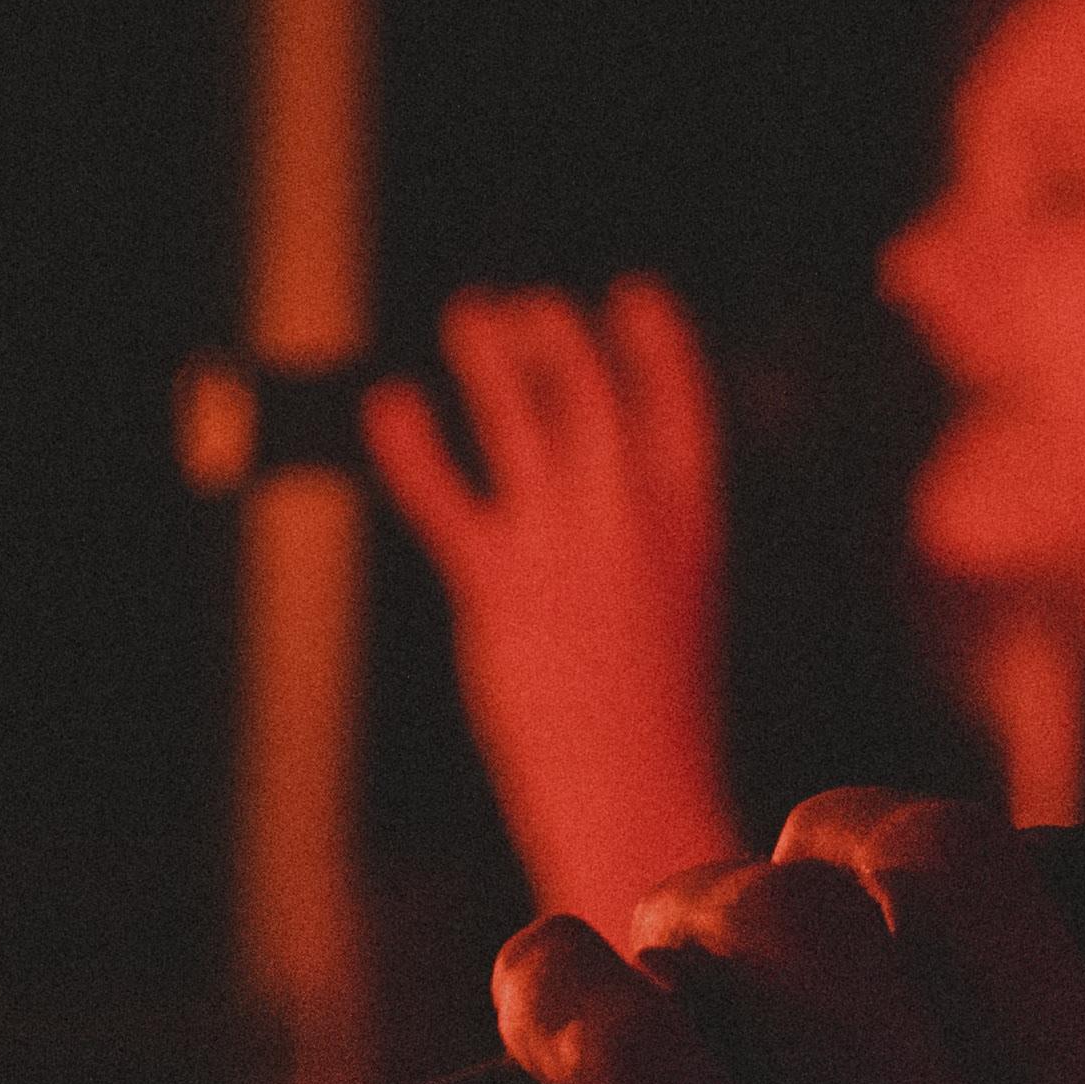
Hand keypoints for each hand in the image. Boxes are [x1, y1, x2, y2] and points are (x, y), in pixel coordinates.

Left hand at [371, 279, 746, 931]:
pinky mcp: (498, 583)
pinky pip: (446, 494)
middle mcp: (629, 509)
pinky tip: (390, 406)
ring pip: (518, 417)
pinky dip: (413, 445)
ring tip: (473, 318)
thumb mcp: (683, 602)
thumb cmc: (668, 717)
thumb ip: (647, 534)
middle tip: (531, 309)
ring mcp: (561, 539)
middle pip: (587, 387)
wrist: (640, 789)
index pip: (676, 395)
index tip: (633, 294)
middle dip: (557, 337)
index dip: (654, 338)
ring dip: (492, 358)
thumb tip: (606, 480)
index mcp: (694, 513)